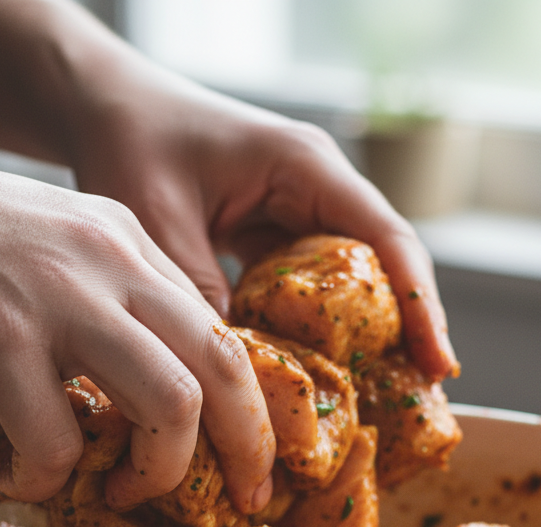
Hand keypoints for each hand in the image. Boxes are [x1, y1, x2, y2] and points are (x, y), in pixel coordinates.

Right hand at [0, 99, 274, 509]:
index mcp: (129, 244)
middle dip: (245, 448)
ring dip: (158, 470)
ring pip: (171, 403)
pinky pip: (56, 439)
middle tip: (238, 498)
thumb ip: (109, 308)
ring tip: (122, 491)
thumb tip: (140, 402)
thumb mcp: (55, 252)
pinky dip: (47, 478)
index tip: (249, 461)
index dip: (249, 409)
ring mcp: (60, 298)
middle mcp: (111, 263)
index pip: (224, 333)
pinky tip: (22, 475)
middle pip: (224, 366)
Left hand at [66, 45, 458, 381]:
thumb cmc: (132, 142)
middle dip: (403, 331)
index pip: (385, 238)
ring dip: (360, 340)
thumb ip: (203, 292)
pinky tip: (314, 380)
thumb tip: (239, 375)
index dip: (418, 303)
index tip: (436, 362)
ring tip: (379, 402)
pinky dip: (314, 335)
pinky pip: (309, 292)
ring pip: (348, 285)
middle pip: (380, 267)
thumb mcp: (161, 220)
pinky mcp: (274, 239)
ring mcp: (296, 215)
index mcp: (303, 167)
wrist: (103, 111)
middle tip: (421, 397)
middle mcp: (314, 189)